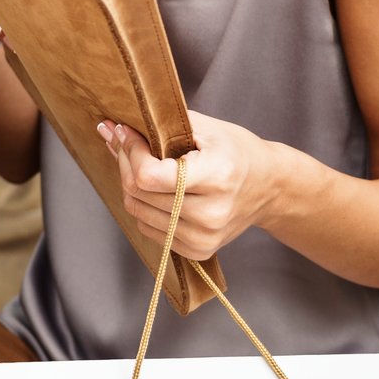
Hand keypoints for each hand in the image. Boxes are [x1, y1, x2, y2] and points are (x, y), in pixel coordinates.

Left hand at [99, 110, 273, 260]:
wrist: (268, 187)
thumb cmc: (236, 151)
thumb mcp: (205, 128)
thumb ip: (159, 128)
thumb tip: (110, 131)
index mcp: (217, 176)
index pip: (150, 175)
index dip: (131, 152)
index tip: (126, 133)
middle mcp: (211, 213)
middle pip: (139, 193)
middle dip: (125, 163)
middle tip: (125, 143)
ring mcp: (204, 237)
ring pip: (138, 212)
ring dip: (130, 185)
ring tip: (140, 164)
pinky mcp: (198, 250)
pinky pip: (148, 229)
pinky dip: (144, 206)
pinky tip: (155, 189)